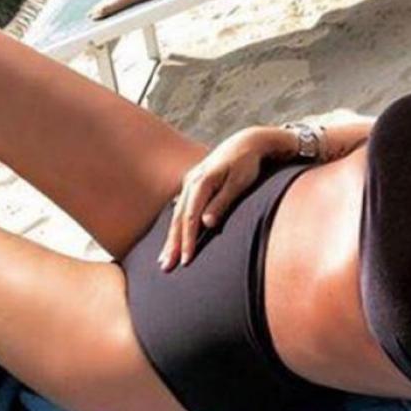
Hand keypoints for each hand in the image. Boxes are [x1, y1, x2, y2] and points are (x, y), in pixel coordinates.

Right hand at [159, 128, 272, 270]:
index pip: (191, 217)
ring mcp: (190, 182)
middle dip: (172, 244)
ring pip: (177, 214)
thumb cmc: (247, 164)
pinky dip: (176, 226)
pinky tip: (171, 239)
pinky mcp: (193, 184)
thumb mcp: (239, 183)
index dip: (188, 240)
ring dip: (170, 238)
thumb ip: (223, 202)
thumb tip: (206, 223)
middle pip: (178, 218)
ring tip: (163, 260)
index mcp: (202, 182)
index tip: (186, 260)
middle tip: (166, 267)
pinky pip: (181, 209)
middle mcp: (191, 181)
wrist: (247, 142)